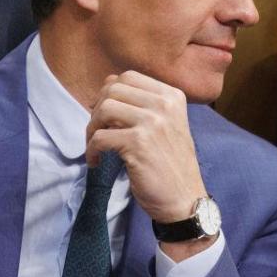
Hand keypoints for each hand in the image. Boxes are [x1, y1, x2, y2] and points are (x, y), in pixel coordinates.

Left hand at [85, 71, 205, 224]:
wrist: (185, 199)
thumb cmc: (171, 164)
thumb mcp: (167, 126)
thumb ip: (145, 106)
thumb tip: (106, 91)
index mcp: (173, 96)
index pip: (129, 77)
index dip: (110, 92)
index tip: (106, 114)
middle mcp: (165, 105)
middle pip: (113, 89)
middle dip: (97, 109)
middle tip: (98, 131)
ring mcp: (152, 123)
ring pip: (104, 109)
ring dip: (92, 128)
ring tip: (95, 146)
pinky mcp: (138, 144)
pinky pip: (100, 137)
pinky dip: (91, 150)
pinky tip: (96, 162)